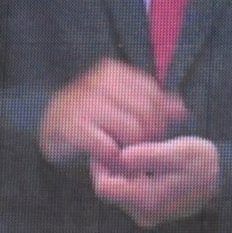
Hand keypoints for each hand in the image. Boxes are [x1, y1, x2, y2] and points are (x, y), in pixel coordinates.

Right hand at [37, 59, 184, 164]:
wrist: (50, 130)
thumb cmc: (92, 119)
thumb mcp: (123, 106)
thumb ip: (154, 104)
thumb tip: (181, 108)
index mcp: (112, 72)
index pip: (155, 97)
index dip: (159, 119)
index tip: (149, 132)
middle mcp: (96, 82)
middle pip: (149, 115)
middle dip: (149, 137)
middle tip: (138, 148)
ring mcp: (81, 103)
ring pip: (134, 132)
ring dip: (133, 151)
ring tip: (124, 155)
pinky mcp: (69, 127)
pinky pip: (109, 148)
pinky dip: (114, 159)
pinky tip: (109, 159)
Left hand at [92, 136, 219, 227]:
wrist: (227, 181)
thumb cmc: (205, 165)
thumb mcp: (178, 152)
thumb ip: (147, 154)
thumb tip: (120, 155)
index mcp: (148, 200)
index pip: (103, 186)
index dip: (99, 165)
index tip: (108, 147)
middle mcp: (146, 213)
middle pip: (110, 190)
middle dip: (111, 167)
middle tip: (119, 146)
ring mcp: (150, 214)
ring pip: (120, 192)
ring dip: (122, 172)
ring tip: (133, 154)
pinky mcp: (154, 211)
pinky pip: (132, 194)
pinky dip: (132, 178)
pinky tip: (144, 165)